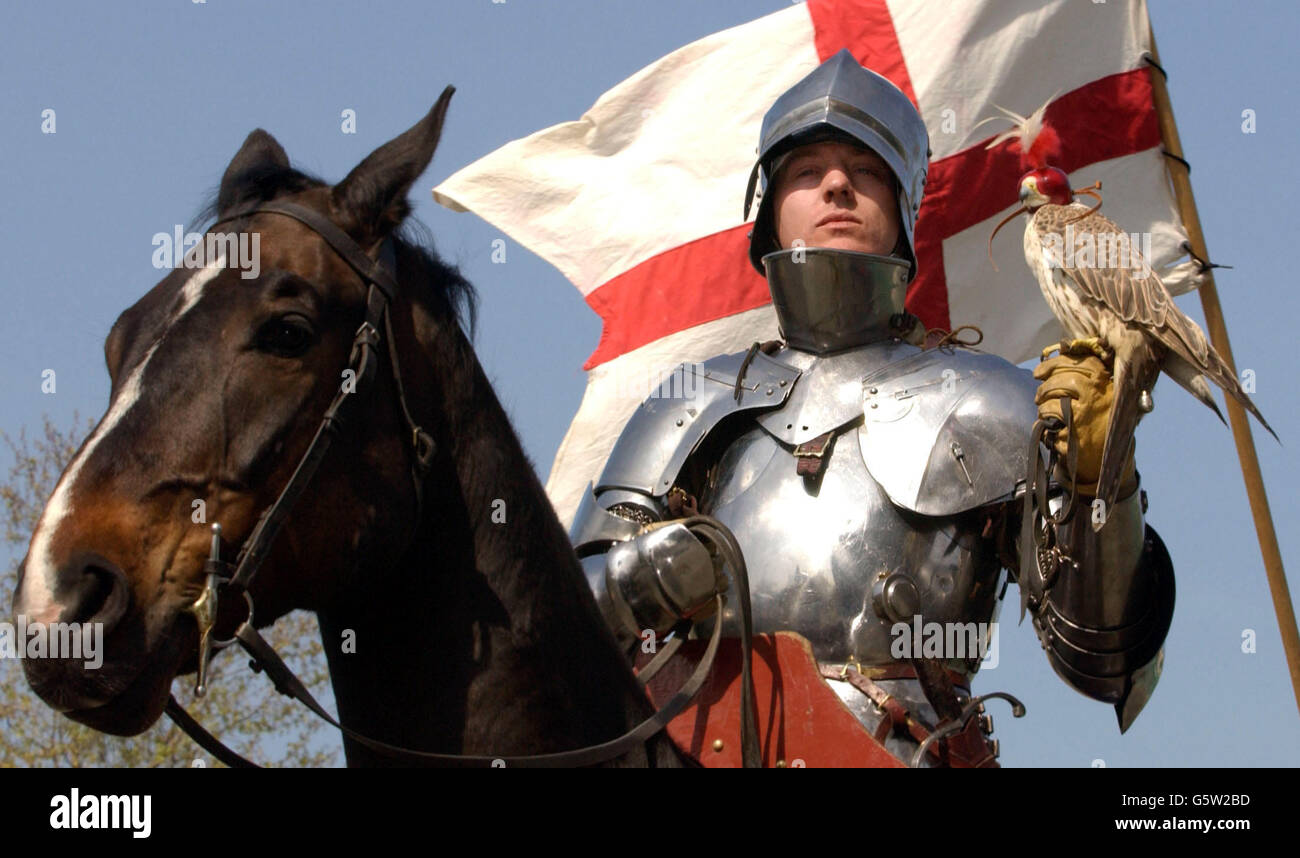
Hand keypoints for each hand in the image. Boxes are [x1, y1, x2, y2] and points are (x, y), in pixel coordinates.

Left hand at [1033, 349, 1135, 495]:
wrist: (1104, 462)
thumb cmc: (1100, 425)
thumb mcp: (1102, 399)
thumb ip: (1086, 379)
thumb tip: (1057, 357)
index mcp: (1107, 386)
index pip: (1081, 363)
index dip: (1055, 363)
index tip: (1039, 370)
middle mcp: (1098, 398)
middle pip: (1065, 377)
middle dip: (1046, 384)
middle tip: (1039, 393)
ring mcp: (1085, 417)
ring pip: (1054, 397)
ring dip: (1043, 403)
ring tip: (1044, 409)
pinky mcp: (1072, 434)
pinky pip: (1048, 419)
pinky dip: (1043, 420)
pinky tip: (1048, 426)